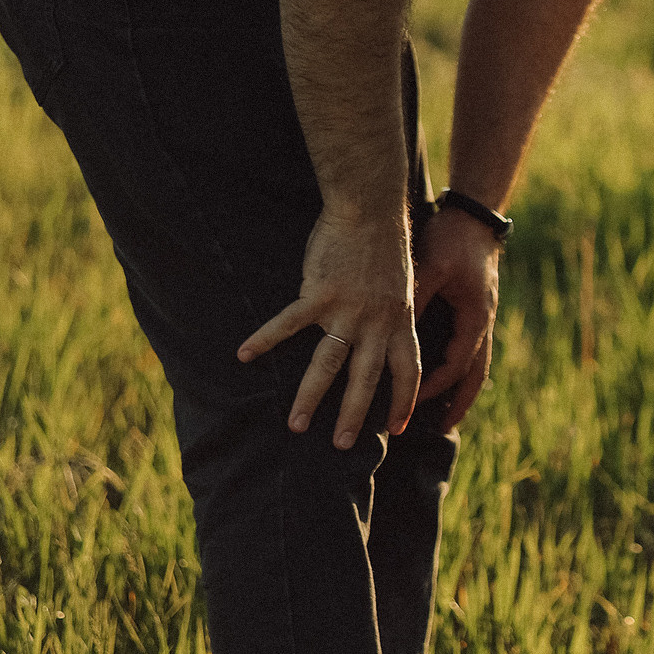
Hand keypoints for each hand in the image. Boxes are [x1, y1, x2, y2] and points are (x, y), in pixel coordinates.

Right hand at [238, 206, 419, 448]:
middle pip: (366, 378)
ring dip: (311, 397)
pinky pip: (288, 324)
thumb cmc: (383, 245)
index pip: (409, 370)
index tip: (398, 428)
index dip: (404, 400)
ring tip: (296, 425)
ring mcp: (348, 310)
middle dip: (354, 415)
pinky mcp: (319, 293)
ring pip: (329, 363)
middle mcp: (377, 322)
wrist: (371, 209)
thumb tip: (386, 333)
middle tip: (342, 444)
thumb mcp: (402, 285)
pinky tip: (244, 354)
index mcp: (400, 320)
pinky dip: (265, 338)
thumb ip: (393, 314)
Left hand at [414, 207, 502, 430]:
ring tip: (446, 415)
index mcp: (474, 318)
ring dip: (461, 391)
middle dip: (458, 403)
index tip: (405, 403)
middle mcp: (482, 323)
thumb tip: (391, 332)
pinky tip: (443, 376)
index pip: (454, 366)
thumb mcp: (430, 267)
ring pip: (476, 365)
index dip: (430, 388)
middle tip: (439, 430)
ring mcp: (481, 317)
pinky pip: (468, 349)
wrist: (473, 215)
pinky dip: (458, 369)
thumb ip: (412, 300)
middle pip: (475, 375)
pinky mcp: (473, 310)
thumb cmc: (452, 239)